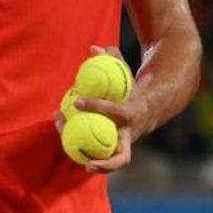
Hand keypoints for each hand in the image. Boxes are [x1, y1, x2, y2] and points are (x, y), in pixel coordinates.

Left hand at [54, 45, 151, 174]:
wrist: (148, 110)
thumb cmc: (132, 91)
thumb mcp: (126, 74)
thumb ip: (113, 59)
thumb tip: (93, 48)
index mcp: (133, 116)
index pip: (117, 113)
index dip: (98, 107)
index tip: (77, 99)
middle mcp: (128, 136)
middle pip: (122, 158)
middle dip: (107, 163)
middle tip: (86, 162)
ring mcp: (121, 147)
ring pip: (107, 162)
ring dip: (89, 160)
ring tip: (67, 149)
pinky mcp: (112, 152)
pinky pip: (96, 155)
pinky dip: (81, 150)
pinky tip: (63, 134)